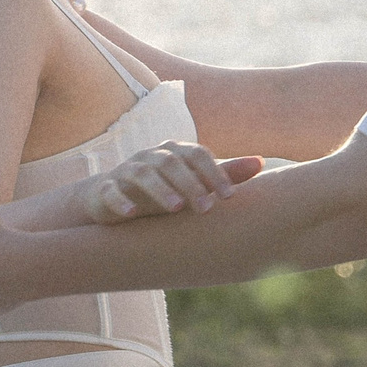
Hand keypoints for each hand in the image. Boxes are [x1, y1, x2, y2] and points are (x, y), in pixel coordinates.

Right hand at [83, 144, 262, 223]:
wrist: (112, 198)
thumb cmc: (162, 191)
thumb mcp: (194, 183)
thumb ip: (224, 173)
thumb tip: (261, 162)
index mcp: (174, 153)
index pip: (197, 154)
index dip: (214, 173)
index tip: (229, 197)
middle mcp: (150, 157)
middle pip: (171, 162)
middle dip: (190, 184)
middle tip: (206, 209)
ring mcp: (125, 172)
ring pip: (141, 174)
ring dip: (160, 189)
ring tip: (176, 208)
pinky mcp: (105, 190)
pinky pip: (110, 191)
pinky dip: (120, 200)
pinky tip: (132, 213)